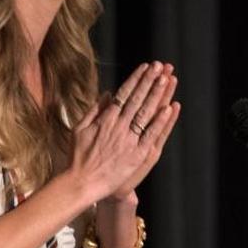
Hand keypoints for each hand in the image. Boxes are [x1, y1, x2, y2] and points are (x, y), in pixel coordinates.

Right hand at [69, 62, 180, 203]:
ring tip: (166, 79)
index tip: (144, 67)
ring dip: (157, 95)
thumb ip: (94, 110)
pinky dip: (160, 121)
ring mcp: (129, 140)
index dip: (135, 79)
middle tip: (159, 66)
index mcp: (105, 119)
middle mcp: (118, 126)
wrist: (83, 182)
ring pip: (145, 113)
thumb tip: (108, 94)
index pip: (123, 94)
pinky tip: (169, 108)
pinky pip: (151, 134)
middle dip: (149, 81)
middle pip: (137, 99)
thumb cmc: (78, 157)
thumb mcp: (79, 129)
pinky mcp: (137, 154)